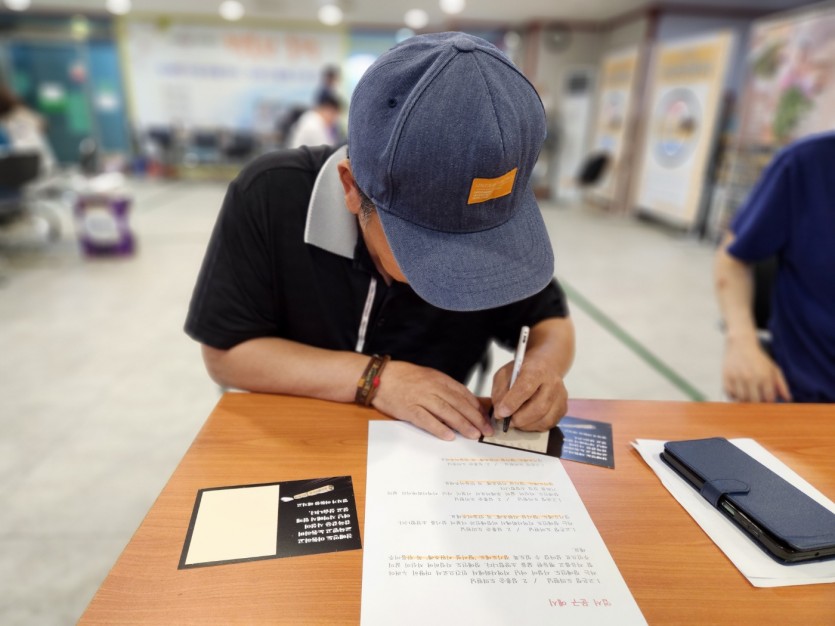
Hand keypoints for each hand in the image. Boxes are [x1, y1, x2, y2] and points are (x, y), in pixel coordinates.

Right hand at [372, 360, 493, 440]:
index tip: (486, 418)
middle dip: (475, 418)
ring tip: (474, 435)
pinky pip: (426, 420)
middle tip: (486, 430)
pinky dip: (439, 428)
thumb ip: (444, 388)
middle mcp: (432, 387)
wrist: (380, 378)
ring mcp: (420, 398)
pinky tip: (449, 436)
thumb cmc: (404, 378)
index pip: (463, 393)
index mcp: (439, 379)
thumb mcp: (428, 377)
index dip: (476, 407)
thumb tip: (464, 403)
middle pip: (458, 404)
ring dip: (462, 425)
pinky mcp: (409, 409)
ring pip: (446, 412)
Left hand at [491, 353, 567, 431]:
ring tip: (515, 420)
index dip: (512, 403)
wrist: (545, 366)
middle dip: (519, 419)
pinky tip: (527, 420)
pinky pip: (548, 424)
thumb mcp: (505, 374)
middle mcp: (553, 383)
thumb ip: (500, 392)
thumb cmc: (522, 371)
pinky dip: (534, 426)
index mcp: (536, 370)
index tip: (500, 413)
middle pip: (538, 407)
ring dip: (526, 425)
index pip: (525, 388)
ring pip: (544, 419)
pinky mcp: (563, 408)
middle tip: (506, 421)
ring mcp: (560, 397)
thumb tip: (500, 413)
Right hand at [722, 333, 791, 401]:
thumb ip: (782, 385)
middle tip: (758, 400)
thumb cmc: (759, 359)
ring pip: (742, 399)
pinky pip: (730, 394)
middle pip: (754, 401)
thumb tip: (787, 399)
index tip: (768, 401)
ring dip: (746, 400)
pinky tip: (739, 390)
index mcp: (764, 376)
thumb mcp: (774, 369)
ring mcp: (737, 378)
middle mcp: (750, 377)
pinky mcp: (726, 377)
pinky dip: (735, 396)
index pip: (768, 398)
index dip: (769, 402)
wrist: (740, 345)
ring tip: (748, 395)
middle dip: (757, 403)